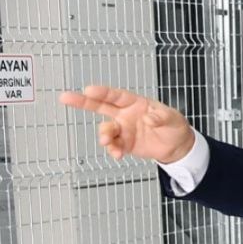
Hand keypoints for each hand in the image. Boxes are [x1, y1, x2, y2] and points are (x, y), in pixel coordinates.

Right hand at [59, 85, 194, 163]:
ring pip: (106, 130)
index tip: (89, 89)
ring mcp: (123, 130)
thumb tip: (149, 117)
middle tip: (66, 97)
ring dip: (104, 135)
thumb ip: (161, 117)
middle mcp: (125, 115)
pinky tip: (117, 154)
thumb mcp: (173, 118)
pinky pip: (114, 146)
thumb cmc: (174, 126)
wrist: (176, 146)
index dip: (103, 92)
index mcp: (135, 103)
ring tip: (107, 141)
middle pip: (100, 106)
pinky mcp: (125, 144)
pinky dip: (113, 150)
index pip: (116, 95)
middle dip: (82, 102)